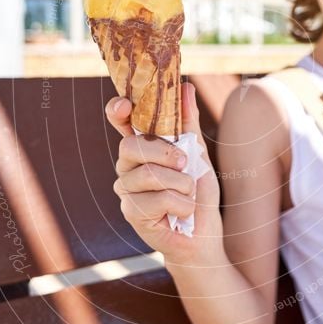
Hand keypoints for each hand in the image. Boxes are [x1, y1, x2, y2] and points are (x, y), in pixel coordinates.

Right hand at [105, 83, 221, 265]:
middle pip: (131, 146)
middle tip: (186, 163)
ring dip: (181, 184)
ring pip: (148, 175)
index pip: (121, 123)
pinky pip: (157, 199)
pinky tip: (183, 213)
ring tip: (189, 194)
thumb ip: (188, 123)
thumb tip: (185, 87)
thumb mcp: (197, 154)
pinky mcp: (132, 214)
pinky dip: (181, 204)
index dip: (118, 110)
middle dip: (164, 152)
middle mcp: (128, 167)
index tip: (125, 103)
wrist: (204, 236)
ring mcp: (127, 191)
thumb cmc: (198, 194)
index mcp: (142, 148)